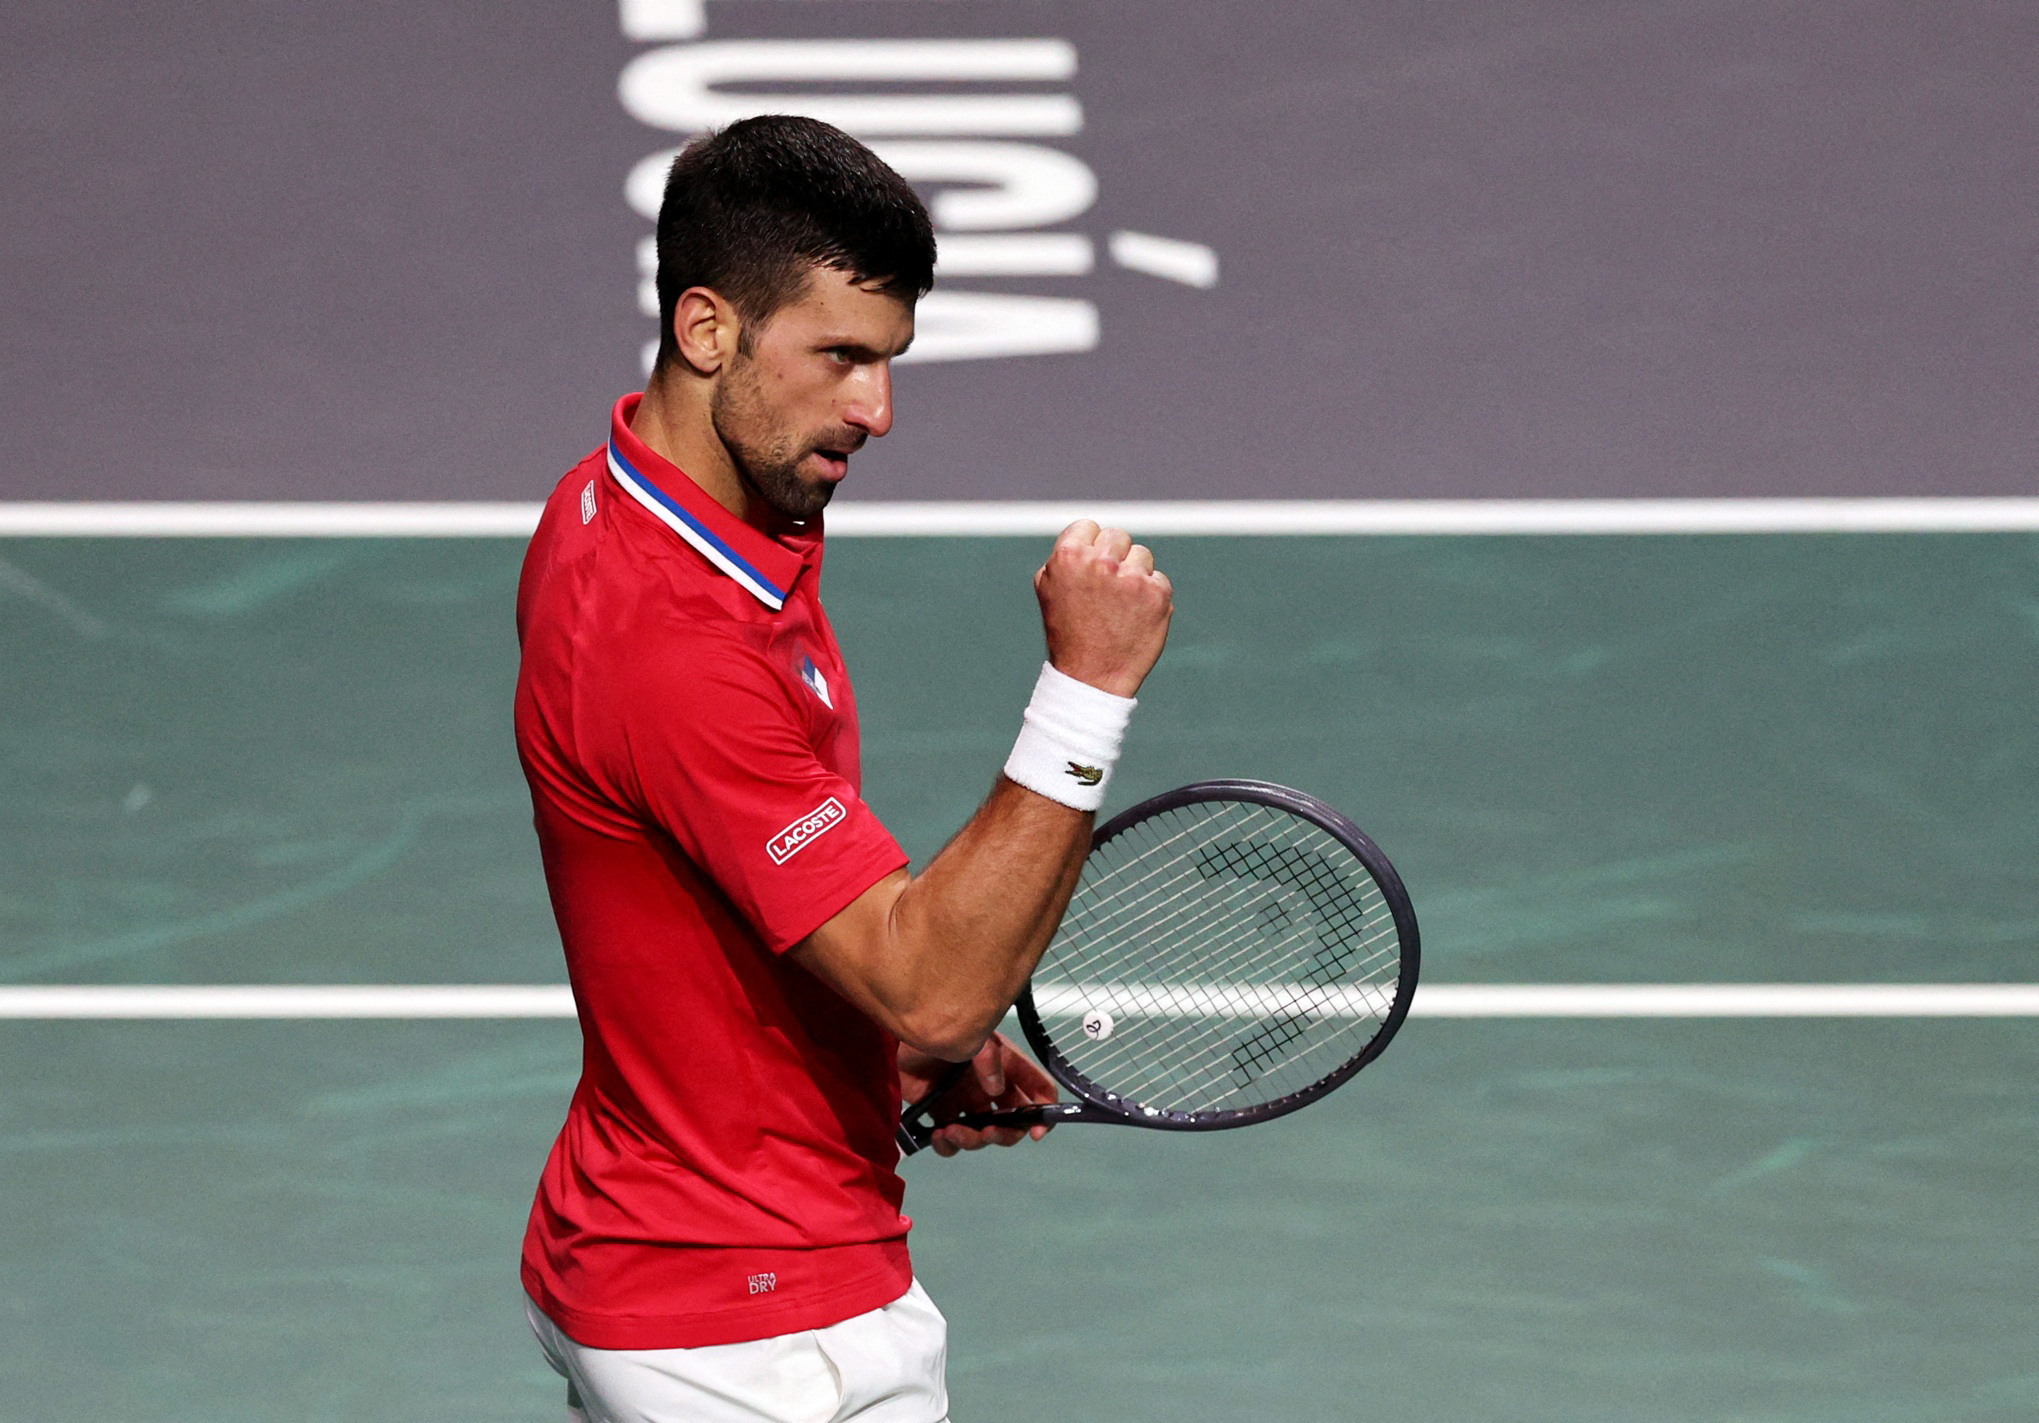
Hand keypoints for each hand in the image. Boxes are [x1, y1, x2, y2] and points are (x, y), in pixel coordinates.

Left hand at [898, 1033, 1058, 1157]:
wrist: (898, 1036)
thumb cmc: (939, 1025)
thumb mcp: (972, 1036)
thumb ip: (988, 1057)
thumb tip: (995, 1089)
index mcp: (1006, 1066)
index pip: (1038, 1090)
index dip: (1044, 1113)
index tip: (1036, 1131)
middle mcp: (990, 1088)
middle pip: (1013, 1123)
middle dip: (1004, 1134)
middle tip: (988, 1133)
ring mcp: (966, 1103)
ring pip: (981, 1136)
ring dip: (971, 1141)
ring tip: (951, 1131)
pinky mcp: (941, 1113)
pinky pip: (951, 1141)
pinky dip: (947, 1145)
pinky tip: (938, 1134)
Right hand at [1034, 520, 1172, 697]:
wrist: (1091, 677)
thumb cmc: (1067, 632)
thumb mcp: (1048, 588)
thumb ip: (1065, 556)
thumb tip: (1088, 535)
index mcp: (1069, 556)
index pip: (1088, 527)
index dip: (1089, 548)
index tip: (1088, 571)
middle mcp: (1101, 562)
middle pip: (1117, 536)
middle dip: (1113, 558)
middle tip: (1105, 591)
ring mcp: (1131, 578)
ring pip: (1141, 555)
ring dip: (1134, 575)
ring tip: (1119, 606)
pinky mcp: (1157, 594)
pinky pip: (1159, 580)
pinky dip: (1151, 596)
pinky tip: (1136, 617)